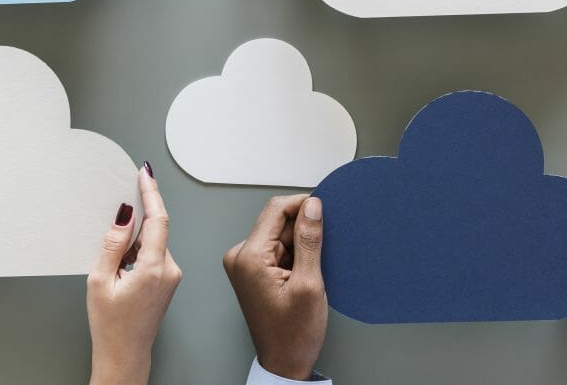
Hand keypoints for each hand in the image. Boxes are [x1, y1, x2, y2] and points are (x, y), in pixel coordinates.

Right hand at [87, 164, 180, 384]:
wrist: (125, 355)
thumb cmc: (111, 326)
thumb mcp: (100, 280)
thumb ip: (113, 242)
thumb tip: (124, 214)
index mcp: (154, 268)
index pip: (158, 219)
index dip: (151, 192)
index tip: (145, 173)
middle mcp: (170, 269)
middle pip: (155, 230)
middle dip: (135, 223)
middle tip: (114, 230)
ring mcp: (172, 276)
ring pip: (153, 242)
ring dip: (134, 242)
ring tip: (113, 269)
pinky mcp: (168, 280)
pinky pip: (155, 254)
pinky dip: (138, 252)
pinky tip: (122, 270)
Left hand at [223, 195, 326, 380]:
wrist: (284, 363)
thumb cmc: (292, 335)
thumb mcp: (309, 284)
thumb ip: (309, 241)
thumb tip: (312, 207)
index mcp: (249, 257)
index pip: (276, 209)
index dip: (303, 204)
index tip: (325, 208)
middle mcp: (241, 257)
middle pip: (277, 221)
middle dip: (303, 228)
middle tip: (324, 248)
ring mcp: (245, 264)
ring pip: (280, 234)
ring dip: (300, 243)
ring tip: (313, 269)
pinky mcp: (253, 271)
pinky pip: (277, 249)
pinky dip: (295, 254)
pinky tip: (306, 272)